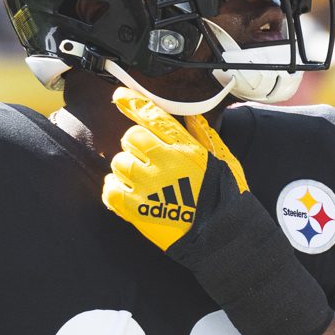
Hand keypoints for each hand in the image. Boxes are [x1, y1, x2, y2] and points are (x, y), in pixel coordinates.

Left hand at [101, 85, 253, 256]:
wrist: (221, 237)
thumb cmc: (225, 199)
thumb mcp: (223, 160)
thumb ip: (205, 136)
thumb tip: (192, 116)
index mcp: (184, 147)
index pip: (151, 115)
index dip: (132, 102)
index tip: (119, 96)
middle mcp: (162, 162)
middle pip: (131, 137)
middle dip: (137, 145)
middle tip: (149, 160)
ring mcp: (146, 185)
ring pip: (119, 162)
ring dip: (127, 170)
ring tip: (146, 184)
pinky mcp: (135, 209)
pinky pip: (109, 189)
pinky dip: (115, 190)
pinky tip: (130, 196)